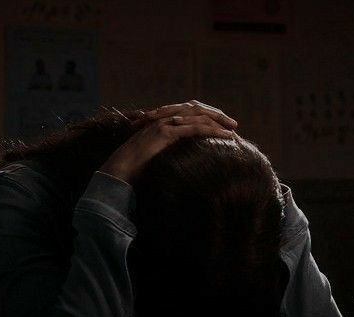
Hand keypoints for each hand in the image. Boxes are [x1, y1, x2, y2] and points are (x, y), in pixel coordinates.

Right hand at [100, 100, 237, 184]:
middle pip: (196, 109)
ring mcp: (164, 124)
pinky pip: (193, 128)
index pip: (189, 112)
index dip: (206, 116)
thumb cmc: (135, 169)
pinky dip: (210, 130)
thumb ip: (167, 152)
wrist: (119, 170)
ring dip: (217, 121)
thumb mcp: (156, 157)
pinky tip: (223, 135)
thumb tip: (180, 161)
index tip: (222, 125)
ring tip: (233, 129)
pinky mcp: (165, 133)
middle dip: (217, 115)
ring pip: (197, 116)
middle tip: (234, 124)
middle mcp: (163, 119)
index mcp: (162, 122)